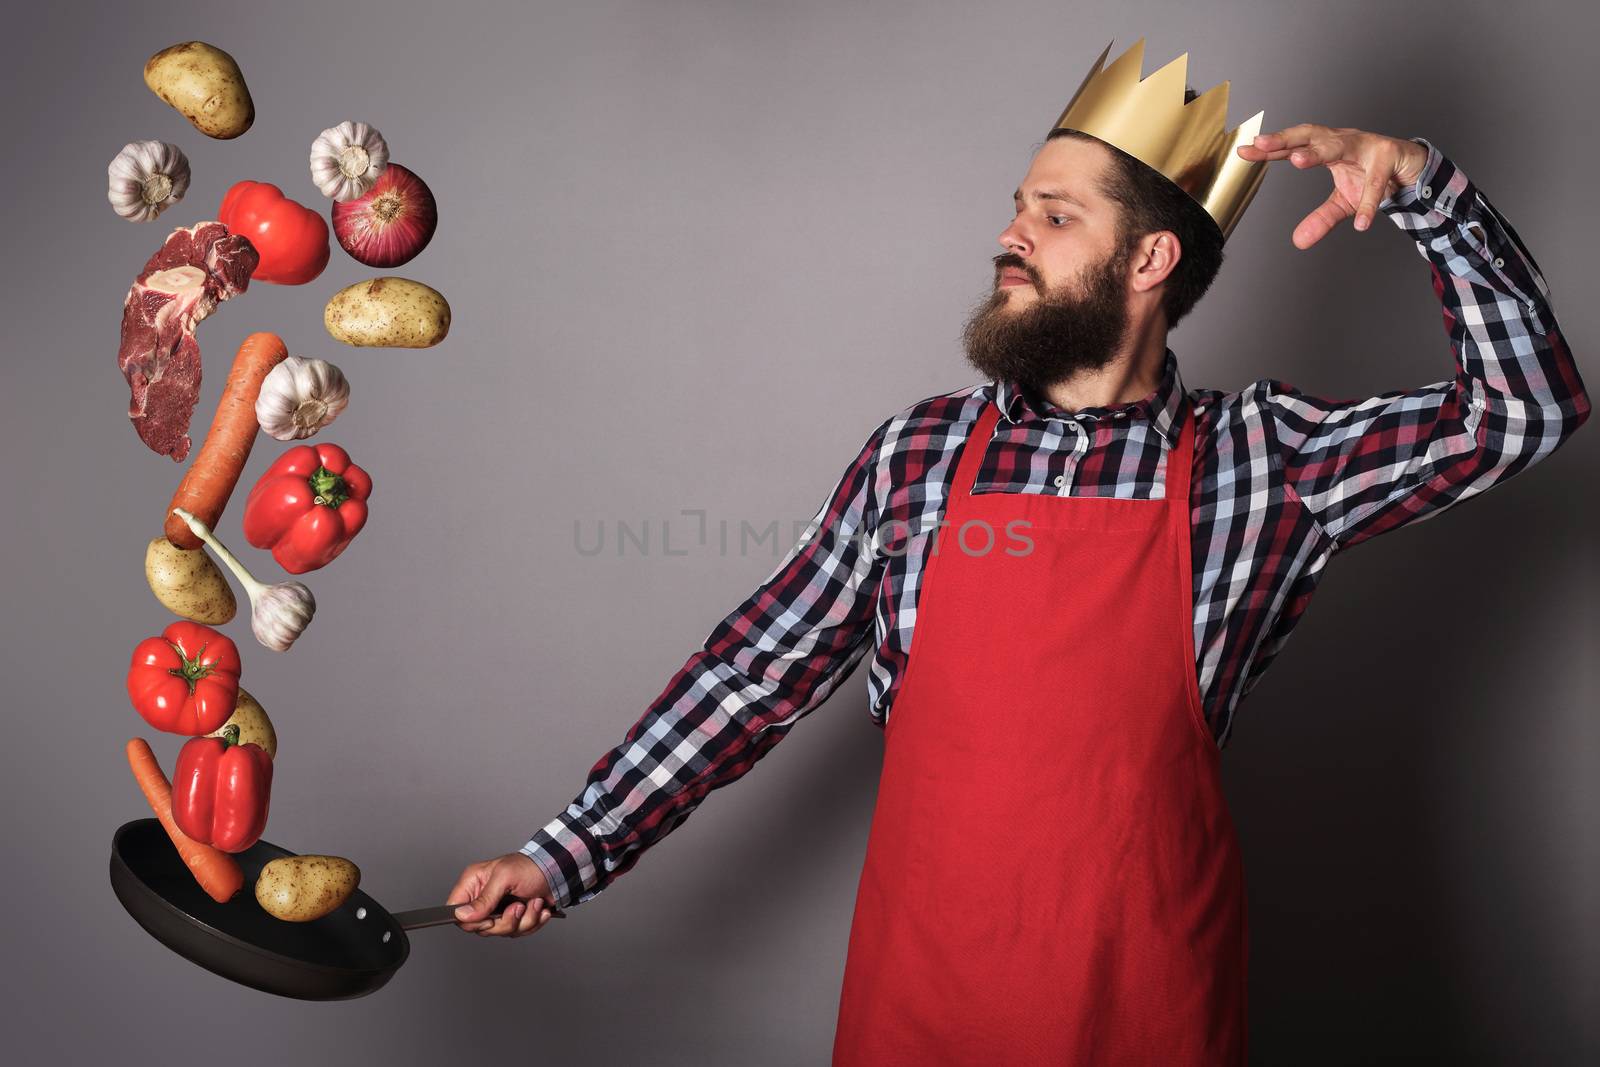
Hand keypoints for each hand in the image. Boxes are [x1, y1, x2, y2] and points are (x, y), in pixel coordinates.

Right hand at [446, 851, 558, 937]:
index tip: (490, 919)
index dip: (471, 921)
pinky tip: (539, 907)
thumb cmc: (530, 867)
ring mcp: (498, 910)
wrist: (557, 872)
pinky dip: (533, 921)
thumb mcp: (504, 878)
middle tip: (518, 906)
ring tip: (534, 902)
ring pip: (501, 932)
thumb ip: (484, 898)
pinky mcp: (513, 918)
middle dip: (505, 921)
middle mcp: (483, 898)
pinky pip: (517, 932)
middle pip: (480, 928)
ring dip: (524, 920)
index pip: (456, 911)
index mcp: (474, 883)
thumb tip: (462, 915)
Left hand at [1235, 124, 1429, 248]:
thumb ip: (1321, 219)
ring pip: (1340, 144)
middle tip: (1262, 144)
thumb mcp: (1342, 203)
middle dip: (1286, 138)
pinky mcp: (1390, 154)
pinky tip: (1361, 222)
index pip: (1293, 146)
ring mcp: (1367, 144)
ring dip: (1318, 151)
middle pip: (1310, 134)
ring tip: (1297, 161)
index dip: (1269, 149)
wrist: (1411, 168)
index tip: (1243, 153)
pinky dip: (1368, 202)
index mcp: (1327, 146)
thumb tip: (1298, 242)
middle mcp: (1343, 139)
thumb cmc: (1372, 176)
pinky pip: (1376, 181)